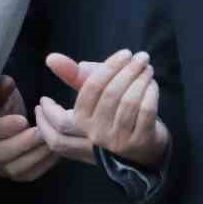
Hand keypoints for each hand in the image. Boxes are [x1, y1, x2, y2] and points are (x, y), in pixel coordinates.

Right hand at [0, 76, 56, 182]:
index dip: (3, 127)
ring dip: (35, 156)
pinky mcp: (15, 173)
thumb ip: (2, 88)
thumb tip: (7, 83)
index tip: (23, 119)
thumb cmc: (5, 101)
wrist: (12, 117)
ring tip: (51, 141)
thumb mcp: (2, 91)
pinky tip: (56, 152)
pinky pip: (28, 175)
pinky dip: (43, 165)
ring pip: (14, 169)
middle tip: (41, 132)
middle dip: (22, 144)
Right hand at [46, 50, 167, 168]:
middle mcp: (95, 135)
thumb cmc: (114, 116)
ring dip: (140, 78)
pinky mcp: (139, 143)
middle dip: (125, 69)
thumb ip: (74, 77)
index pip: (89, 90)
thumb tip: (51, 58)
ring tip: (146, 66)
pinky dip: (151, 92)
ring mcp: (117, 142)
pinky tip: (152, 83)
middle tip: (136, 55)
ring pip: (129, 102)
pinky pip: (146, 111)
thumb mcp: (94, 97)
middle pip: (109, 95)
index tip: (121, 54)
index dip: (105, 68)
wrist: (141, 150)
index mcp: (79, 122)